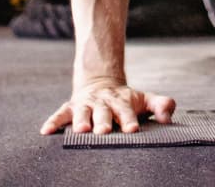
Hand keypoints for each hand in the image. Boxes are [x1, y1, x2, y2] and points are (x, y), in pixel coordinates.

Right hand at [41, 79, 176, 134]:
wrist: (100, 83)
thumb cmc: (126, 100)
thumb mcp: (144, 99)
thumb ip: (161, 105)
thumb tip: (168, 118)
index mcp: (122, 101)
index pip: (127, 111)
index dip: (129, 120)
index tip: (132, 129)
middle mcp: (103, 103)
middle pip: (103, 112)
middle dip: (103, 121)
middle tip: (104, 130)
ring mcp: (86, 104)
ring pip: (82, 112)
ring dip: (81, 120)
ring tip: (80, 130)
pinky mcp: (70, 107)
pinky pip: (60, 114)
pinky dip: (53, 121)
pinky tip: (45, 131)